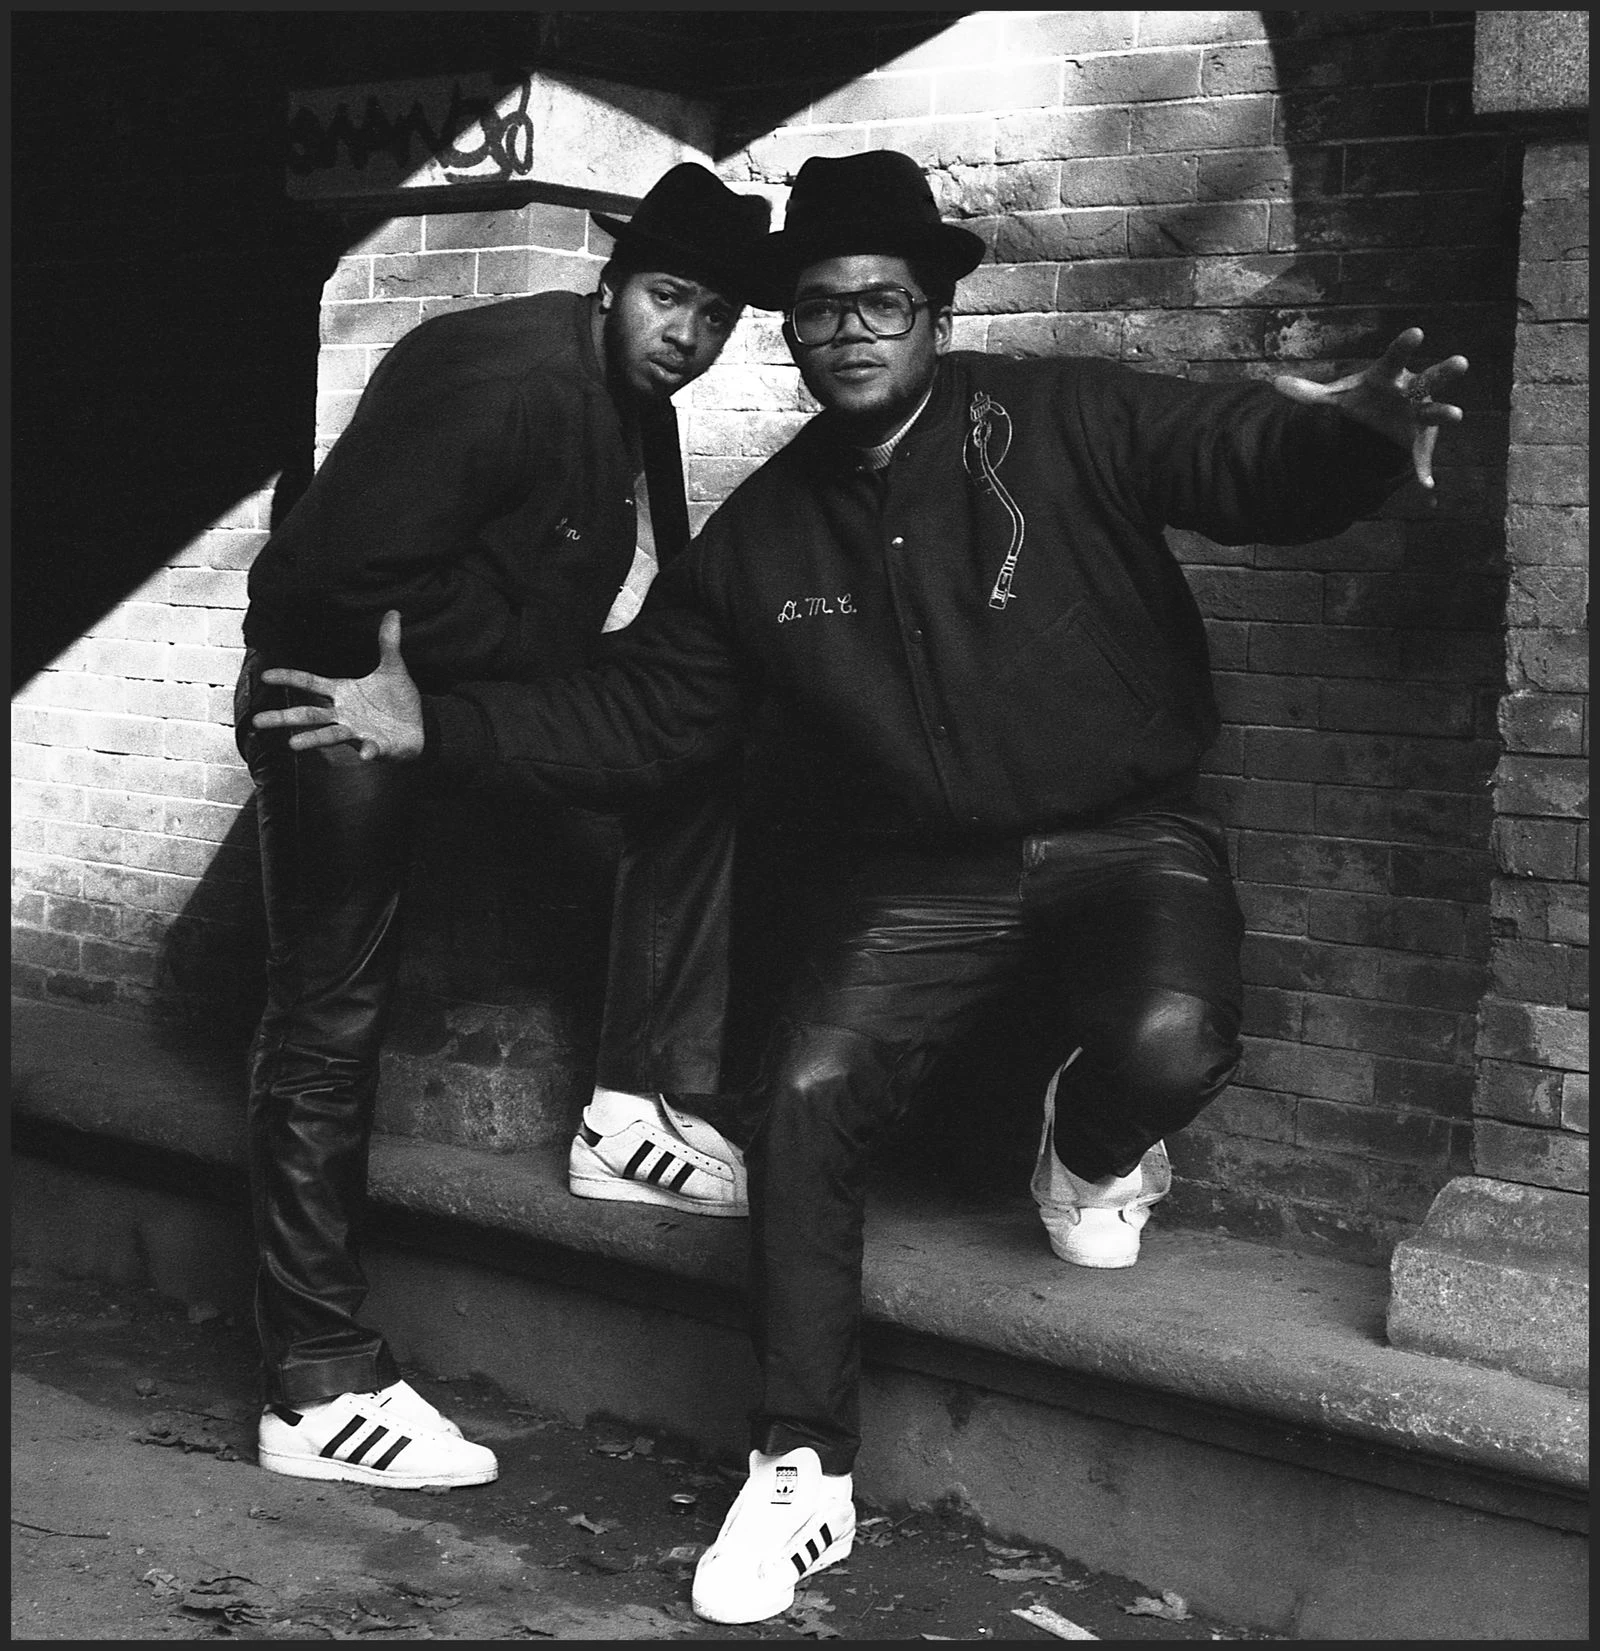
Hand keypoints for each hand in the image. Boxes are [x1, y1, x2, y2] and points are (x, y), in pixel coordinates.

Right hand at [252, 610, 424, 759]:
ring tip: (292, 744)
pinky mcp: (375, 746)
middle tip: (256, 721)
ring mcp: (356, 731)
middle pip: (308, 714)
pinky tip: (365, 753)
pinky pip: (369, 749)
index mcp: (342, 692)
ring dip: (312, 739)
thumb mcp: (393, 668)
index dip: (288, 678)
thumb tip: (394, 611)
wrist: (416, 729)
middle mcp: (343, 713)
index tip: (265, 675)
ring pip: (329, 735)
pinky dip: (367, 751)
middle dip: (283, 717)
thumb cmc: (397, 700)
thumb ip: (388, 643)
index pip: (309, 683)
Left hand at [1271, 326, 1467, 489]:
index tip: (1416, 332)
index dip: (1404, 346)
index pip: (1395, 358)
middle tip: (1461, 361)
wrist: (1381, 418)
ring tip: (1457, 414)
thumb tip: (1276, 385)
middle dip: (1443, 372)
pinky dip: (1424, 472)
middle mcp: (1411, 391)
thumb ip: (1309, 394)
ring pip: (1436, 412)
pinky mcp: (1420, 440)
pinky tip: (1427, 487)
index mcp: (1389, 376)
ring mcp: (1420, 414)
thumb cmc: (1362, 397)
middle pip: (1429, 379)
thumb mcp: (1335, 397)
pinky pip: (1422, 457)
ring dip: (1446, 413)